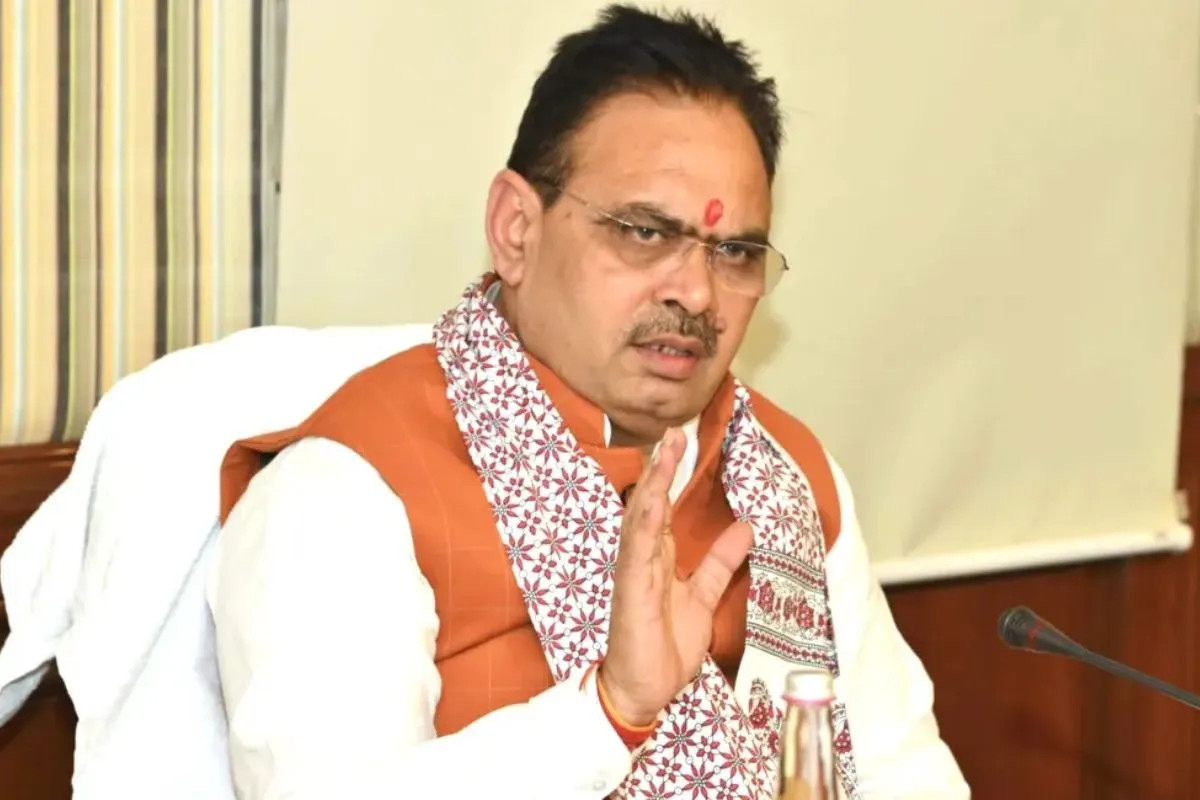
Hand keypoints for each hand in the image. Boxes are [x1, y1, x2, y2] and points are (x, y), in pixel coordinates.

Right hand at [599, 427, 754, 725]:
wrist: (643, 690)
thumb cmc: (663, 647)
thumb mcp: (703, 598)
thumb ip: (719, 563)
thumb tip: (744, 528)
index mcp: (657, 558)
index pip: (665, 507)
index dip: (672, 475)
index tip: (684, 442)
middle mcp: (643, 559)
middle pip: (650, 503)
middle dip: (661, 467)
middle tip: (676, 432)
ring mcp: (634, 572)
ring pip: (641, 519)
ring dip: (652, 484)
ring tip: (664, 452)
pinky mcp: (630, 591)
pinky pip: (636, 552)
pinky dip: (643, 524)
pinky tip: (651, 501)